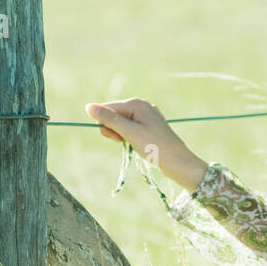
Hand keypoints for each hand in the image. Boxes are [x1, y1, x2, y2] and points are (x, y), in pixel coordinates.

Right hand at [85, 97, 204, 187]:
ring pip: (120, 124)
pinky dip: (128, 137)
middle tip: (125, 142)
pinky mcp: (148, 126)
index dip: (106, 125)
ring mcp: (145, 116)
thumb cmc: (155, 147)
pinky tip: (138, 144)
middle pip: (113, 115)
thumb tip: (88, 106)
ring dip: (120, 135)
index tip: (117, 138)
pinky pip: (129, 129)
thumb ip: (109, 119)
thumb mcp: (129, 132)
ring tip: (134, 144)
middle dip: (114, 130)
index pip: (107, 109)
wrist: (178, 162)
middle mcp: (141, 105)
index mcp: (136, 103)